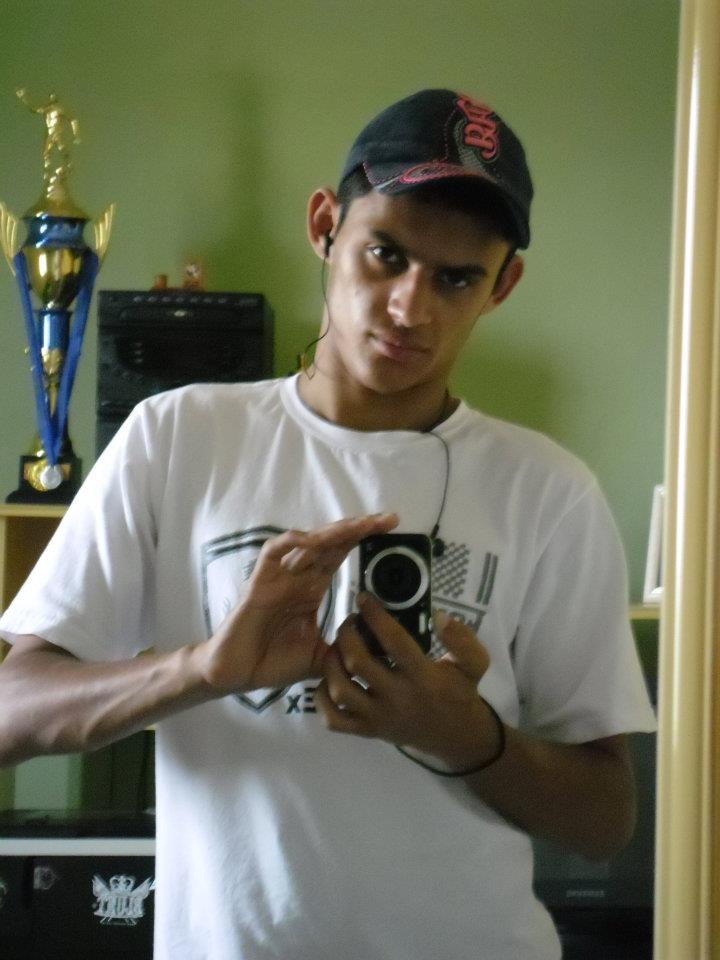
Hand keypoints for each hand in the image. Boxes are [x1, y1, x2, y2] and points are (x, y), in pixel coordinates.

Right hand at [192, 514, 397, 694]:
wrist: (238, 675)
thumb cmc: (274, 663)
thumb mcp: (322, 657)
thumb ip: (346, 648)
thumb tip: (378, 648)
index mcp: (312, 589)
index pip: (341, 555)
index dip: (363, 539)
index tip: (391, 529)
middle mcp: (298, 577)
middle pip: (331, 542)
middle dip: (359, 528)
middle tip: (388, 519)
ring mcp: (279, 577)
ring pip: (308, 541)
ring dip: (334, 532)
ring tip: (360, 525)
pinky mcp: (260, 582)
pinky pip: (274, 552)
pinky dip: (292, 542)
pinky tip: (312, 540)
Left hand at [316, 593, 499, 771]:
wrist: (455, 738)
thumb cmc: (460, 694)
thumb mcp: (474, 664)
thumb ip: (462, 639)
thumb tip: (438, 616)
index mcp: (423, 678)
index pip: (394, 641)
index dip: (375, 616)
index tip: (363, 598)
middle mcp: (397, 698)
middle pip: (358, 662)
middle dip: (347, 634)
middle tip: (350, 621)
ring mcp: (378, 717)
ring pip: (340, 689)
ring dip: (332, 662)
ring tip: (338, 646)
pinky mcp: (367, 731)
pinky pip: (333, 719)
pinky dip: (322, 698)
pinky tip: (329, 679)